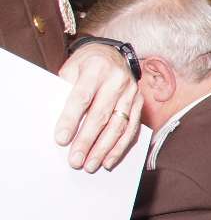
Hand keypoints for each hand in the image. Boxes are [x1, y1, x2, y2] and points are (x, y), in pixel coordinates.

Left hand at [56, 43, 142, 171]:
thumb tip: (62, 125)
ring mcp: (132, 92)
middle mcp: (118, 80)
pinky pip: (131, 128)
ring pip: (118, 125)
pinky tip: (109, 160)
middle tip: (75, 160)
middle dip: (87, 141)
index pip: (83, 97)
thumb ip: (66, 92)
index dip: (71, 120)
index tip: (61, 139)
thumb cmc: (86, 65)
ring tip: (91, 165)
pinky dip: (120, 146)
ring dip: (104, 148)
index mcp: (97, 68)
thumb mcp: (71, 70)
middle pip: (101, 115)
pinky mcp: (140, 103)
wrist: (112, 55)